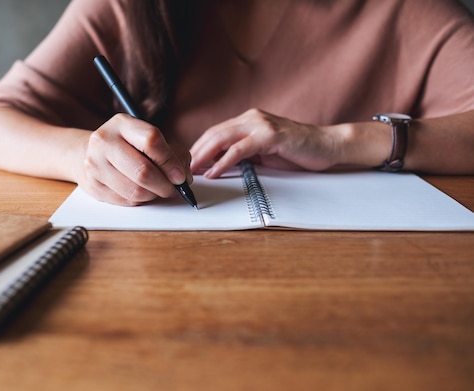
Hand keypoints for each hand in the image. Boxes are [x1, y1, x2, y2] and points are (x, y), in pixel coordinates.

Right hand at [79, 113, 191, 205]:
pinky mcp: (93, 186)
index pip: (151, 141)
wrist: (89, 152)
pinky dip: (141, 200)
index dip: (170, 162)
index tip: (180, 175)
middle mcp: (104, 141)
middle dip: (165, 185)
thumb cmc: (126, 146)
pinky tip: (142, 192)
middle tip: (174, 189)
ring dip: (154, 195)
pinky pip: (126, 201)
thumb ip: (171, 152)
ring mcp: (95, 165)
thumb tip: (185, 177)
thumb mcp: (146, 138)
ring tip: (158, 190)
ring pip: (136, 191)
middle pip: (143, 171)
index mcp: (122, 124)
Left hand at [190, 109, 340, 177]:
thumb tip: (218, 165)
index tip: (186, 163)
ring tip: (191, 171)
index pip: (216, 132)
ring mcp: (261, 125)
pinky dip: (224, 162)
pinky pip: (240, 150)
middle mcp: (252, 118)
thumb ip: (243, 155)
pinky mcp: (270, 136)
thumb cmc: (297, 151)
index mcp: (248, 121)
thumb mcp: (264, 153)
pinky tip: (214, 172)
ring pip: (223, 139)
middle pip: (214, 134)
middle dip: (195, 152)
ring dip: (204, 156)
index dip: (199, 148)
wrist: (328, 145)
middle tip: (181, 169)